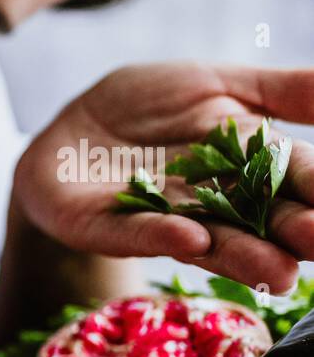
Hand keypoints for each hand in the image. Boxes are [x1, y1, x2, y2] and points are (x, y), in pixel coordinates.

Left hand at [14, 63, 313, 292]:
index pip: (297, 177)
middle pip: (259, 221)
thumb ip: (284, 91)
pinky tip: (190, 239)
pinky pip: (134, 232)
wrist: (66, 132)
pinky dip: (160, 235)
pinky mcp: (104, 227)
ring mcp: (159, 219)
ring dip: (241, 255)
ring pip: (207, 241)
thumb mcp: (217, 84)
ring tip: (277, 272)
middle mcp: (211, 203)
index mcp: (246, 166)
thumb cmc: (146, 110)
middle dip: (294, 232)